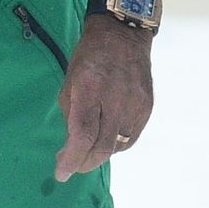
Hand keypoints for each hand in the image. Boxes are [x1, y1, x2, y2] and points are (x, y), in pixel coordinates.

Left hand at [55, 16, 153, 179]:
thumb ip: (71, 115)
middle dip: (84, 164)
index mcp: (90, 90)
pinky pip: (130, 138)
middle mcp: (115, 100)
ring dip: (99, 154)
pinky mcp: (147, 107)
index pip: (82, 136)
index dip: (71, 160)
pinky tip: (106, 138)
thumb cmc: (89, 57)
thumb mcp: (70, 82)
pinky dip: (116, 144)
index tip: (61, 173)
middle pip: (101, 148)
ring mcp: (135, 105)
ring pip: (117, 147)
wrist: (124, 34)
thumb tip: (71, 145)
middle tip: (72, 166)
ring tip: (88, 149)